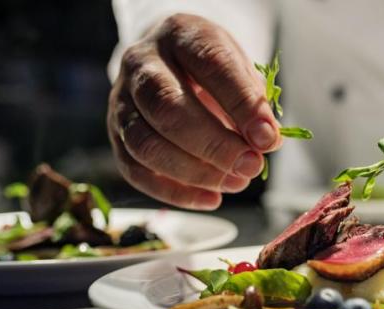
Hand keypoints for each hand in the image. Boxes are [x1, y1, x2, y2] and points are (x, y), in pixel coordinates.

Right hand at [107, 14, 280, 209]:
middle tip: (250, 166)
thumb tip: (265, 142)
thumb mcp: (238, 69)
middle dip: (214, 145)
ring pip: (146, 144)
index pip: (210, 65)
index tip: (268, 138)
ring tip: (236, 182)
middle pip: (168, 108)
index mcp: (180, 35)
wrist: (169, 63)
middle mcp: (142, 63)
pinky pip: (136, 171)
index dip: (241, 104)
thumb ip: (251, 100)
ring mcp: (121, 100)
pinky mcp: (115, 135)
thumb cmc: (210, 70)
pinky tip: (211, 198)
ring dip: (195, 172)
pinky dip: (175, 193)